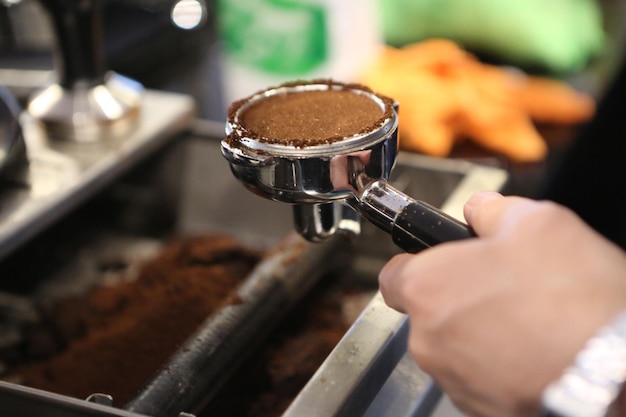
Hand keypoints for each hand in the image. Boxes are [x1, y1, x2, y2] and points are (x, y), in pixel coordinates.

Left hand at [379, 191, 625, 416]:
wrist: (615, 367)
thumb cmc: (573, 297)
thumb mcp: (536, 222)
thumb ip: (493, 210)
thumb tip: (481, 210)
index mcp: (426, 287)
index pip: (394, 273)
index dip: (418, 263)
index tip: (439, 260)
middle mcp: (428, 339)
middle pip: (427, 311)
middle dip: (456, 297)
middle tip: (500, 284)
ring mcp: (453, 379)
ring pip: (452, 345)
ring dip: (477, 331)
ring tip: (526, 317)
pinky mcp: (481, 408)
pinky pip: (477, 377)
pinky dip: (496, 363)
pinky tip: (532, 347)